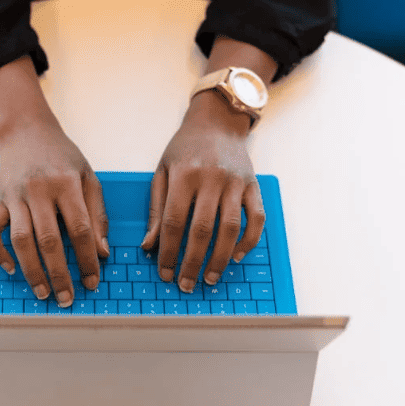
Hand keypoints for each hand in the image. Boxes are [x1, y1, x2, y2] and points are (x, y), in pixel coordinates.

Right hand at [0, 56, 108, 307]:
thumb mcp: (88, 177)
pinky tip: (10, 268)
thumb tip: (101, 252)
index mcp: (67, 183)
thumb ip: (97, 214)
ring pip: (21, 240)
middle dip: (60, 273)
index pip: (80, 229)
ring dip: (31, 270)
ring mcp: (15, 195)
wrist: (26, 130)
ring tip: (42, 292)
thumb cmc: (61, 156)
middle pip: (49, 240)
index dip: (87, 258)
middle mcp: (39, 190)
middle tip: (67, 298)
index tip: (92, 281)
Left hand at [141, 89, 265, 291]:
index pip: (173, 221)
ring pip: (230, 228)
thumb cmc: (185, 148)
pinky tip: (237, 256)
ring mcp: (235, 182)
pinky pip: (256, 218)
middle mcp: (211, 179)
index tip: (164, 272)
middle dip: (192, 261)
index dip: (168, 251)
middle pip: (202, 229)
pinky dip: (249, 240)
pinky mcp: (253, 185)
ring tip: (209, 277)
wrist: (217, 121)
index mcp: (183, 175)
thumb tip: (148, 246)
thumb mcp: (162, 171)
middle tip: (186, 284)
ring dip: (220, 258)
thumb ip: (155, 209)